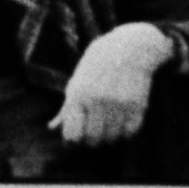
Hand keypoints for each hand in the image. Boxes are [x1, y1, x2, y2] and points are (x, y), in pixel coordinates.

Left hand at [47, 22, 173, 147]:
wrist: (130, 47)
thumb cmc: (98, 64)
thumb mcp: (77, 80)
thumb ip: (66, 106)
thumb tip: (51, 127)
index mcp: (78, 94)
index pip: (72, 134)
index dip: (73, 140)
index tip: (77, 137)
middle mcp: (96, 100)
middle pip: (93, 141)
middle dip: (92, 141)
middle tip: (94, 132)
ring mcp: (118, 103)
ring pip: (112, 139)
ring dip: (109, 136)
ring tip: (109, 125)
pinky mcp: (137, 105)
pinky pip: (130, 133)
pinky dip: (126, 131)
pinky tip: (122, 121)